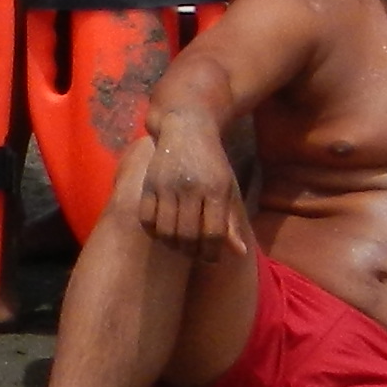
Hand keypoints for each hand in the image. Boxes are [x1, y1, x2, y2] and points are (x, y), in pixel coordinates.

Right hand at [118, 120, 253, 257]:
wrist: (186, 128)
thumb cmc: (211, 163)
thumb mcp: (226, 188)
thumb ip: (231, 222)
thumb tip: (239, 253)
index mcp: (216, 189)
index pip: (213, 234)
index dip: (212, 253)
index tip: (211, 258)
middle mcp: (191, 188)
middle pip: (188, 236)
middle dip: (192, 252)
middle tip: (194, 253)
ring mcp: (167, 185)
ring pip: (166, 231)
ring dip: (173, 245)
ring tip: (179, 245)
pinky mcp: (149, 184)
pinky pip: (146, 219)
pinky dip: (153, 233)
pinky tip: (162, 232)